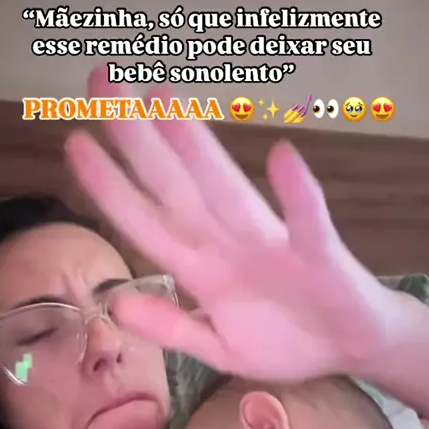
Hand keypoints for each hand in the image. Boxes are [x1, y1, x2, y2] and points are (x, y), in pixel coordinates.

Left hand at [66, 69, 401, 382]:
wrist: (352, 350)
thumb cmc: (287, 341)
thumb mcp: (221, 349)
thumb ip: (173, 328)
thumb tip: (116, 305)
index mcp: (202, 268)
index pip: (147, 221)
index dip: (111, 186)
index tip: (76, 141)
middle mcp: (228, 246)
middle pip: (176, 188)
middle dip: (138, 138)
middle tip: (104, 79)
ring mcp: (273, 246)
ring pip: (227, 192)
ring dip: (198, 149)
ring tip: (164, 100)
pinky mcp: (320, 257)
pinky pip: (307, 224)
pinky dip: (298, 195)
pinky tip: (283, 158)